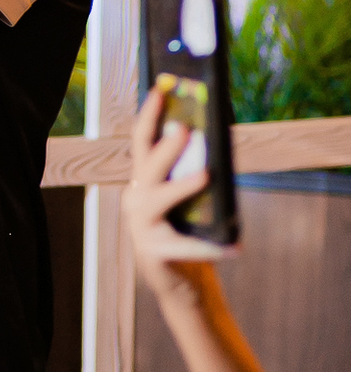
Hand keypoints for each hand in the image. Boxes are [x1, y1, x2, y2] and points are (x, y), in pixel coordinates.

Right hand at [123, 87, 235, 302]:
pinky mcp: (154, 253)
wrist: (181, 282)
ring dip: (183, 186)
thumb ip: (193, 172)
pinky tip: (235, 247)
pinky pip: (186, 245)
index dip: (150, 114)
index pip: (142, 140)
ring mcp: (141, 227)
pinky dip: (212, 246)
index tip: (161, 89)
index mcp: (143, 181)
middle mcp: (136, 199)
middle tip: (186, 128)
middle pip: (148, 166)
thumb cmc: (189, 231)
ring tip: (206, 175)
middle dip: (166, 147)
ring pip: (159, 199)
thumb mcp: (188, 199)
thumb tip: (218, 138)